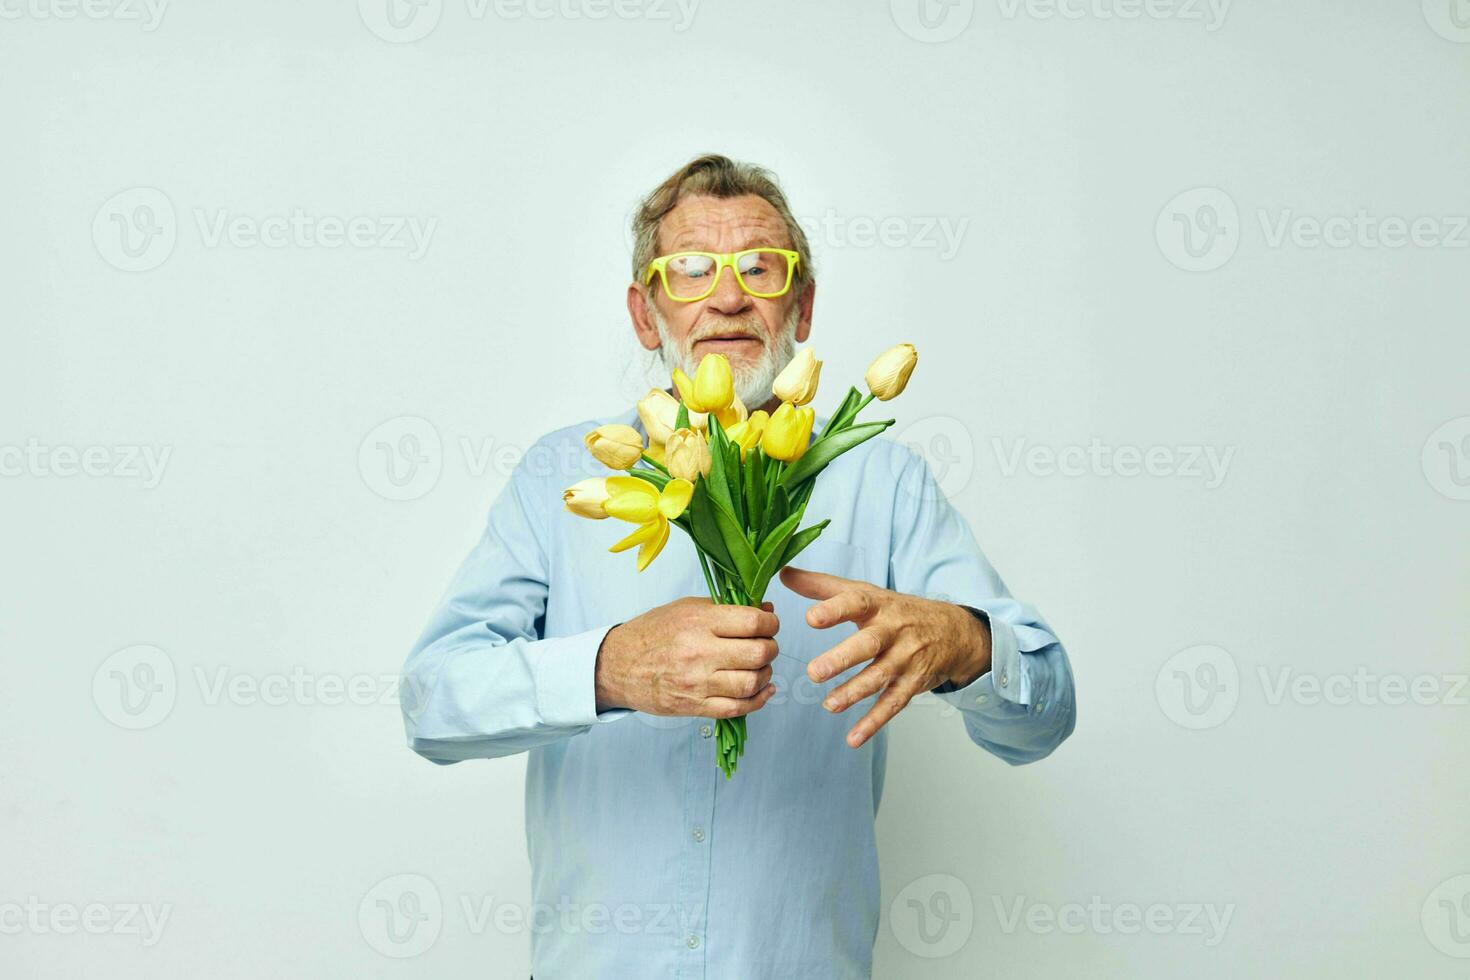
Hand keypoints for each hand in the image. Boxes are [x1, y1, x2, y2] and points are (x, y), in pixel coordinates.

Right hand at [595, 597, 779, 717]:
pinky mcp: (695, 706)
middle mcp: (700, 652)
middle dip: (771, 649)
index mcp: (698, 622)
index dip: (771, 623)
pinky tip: (762, 691)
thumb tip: (766, 610)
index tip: (769, 624)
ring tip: (760, 667)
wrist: (617, 665)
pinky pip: (737, 708)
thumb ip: (725, 609)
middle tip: (766, 645)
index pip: (753, 622)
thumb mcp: (686, 609)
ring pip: (751, 683)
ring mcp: (697, 683)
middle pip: (758, 653)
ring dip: (765, 675)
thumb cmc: (651, 633)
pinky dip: (757, 701)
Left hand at [779, 566, 990, 747]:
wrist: (952, 631)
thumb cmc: (896, 611)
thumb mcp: (864, 593)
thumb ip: (822, 586)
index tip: (811, 618)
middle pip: (868, 644)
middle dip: (842, 658)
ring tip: (829, 705)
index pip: (855, 603)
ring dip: (855, 692)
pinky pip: (893, 703)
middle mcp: (893, 630)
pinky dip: (874, 722)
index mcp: (877, 605)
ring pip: (880, 676)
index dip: (834, 610)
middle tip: (814, 672)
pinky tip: (853, 738)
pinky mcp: (912, 683)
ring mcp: (905, 658)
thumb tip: (783, 573)